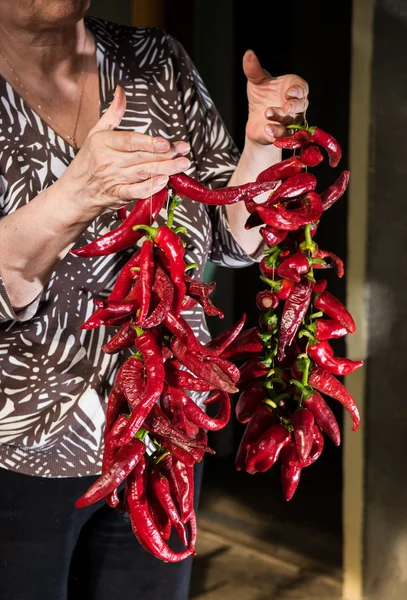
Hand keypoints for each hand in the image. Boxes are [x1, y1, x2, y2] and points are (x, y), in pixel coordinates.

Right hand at [59, 86, 189, 218]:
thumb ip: (113, 114)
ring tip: (183, 164)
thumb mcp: (95, 134)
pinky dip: (150, 188)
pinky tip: (164, 182)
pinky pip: (136, 192)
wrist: (74, 193)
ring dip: (165, 169)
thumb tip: (121, 91)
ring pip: (143, 173)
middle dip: (166, 155)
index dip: (149, 142)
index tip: (166, 142)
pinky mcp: (117, 196)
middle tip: (184, 151)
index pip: (130, 141)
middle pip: (141, 157)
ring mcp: (113, 180)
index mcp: (103, 143)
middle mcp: (108, 161)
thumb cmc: (87, 161)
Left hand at [243, 50, 308, 145]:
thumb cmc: (261, 96)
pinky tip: (267, 129)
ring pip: (293, 122)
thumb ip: (253, 70)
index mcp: (292, 88)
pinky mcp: (283, 136)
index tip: (289, 92)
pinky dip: (277, 133)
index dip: (298, 91)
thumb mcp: (256, 82)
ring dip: (282, 119)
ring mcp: (291, 122)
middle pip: (302, 106)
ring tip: (268, 114)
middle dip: (294, 107)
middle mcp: (296, 106)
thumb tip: (248, 53)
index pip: (301, 88)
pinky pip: (285, 136)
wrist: (255, 121)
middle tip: (285, 107)